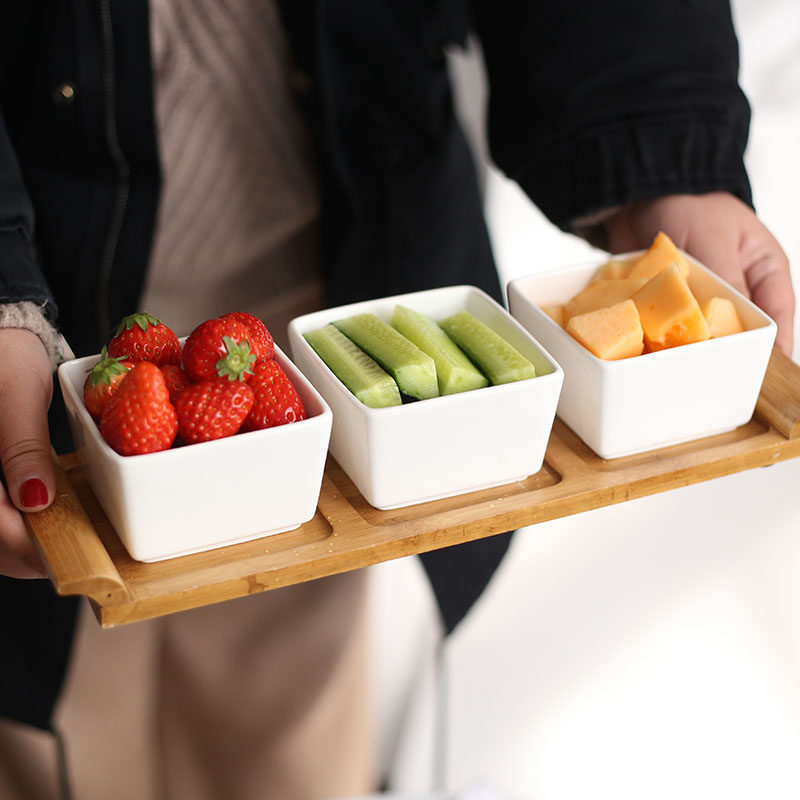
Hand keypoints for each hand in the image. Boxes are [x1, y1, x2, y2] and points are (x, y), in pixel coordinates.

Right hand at [0, 328, 54, 577]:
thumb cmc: (0, 353)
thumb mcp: (16, 396)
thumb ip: (23, 449)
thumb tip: (37, 501)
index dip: (26, 548)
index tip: (71, 555)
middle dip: (29, 554)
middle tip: (82, 553)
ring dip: (25, 543)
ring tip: (72, 538)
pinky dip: (18, 525)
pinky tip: (48, 518)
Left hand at [603, 192, 794, 355]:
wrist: (640, 199)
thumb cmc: (689, 205)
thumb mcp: (715, 239)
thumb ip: (727, 277)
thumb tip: (733, 319)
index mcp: (764, 270)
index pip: (778, 312)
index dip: (774, 343)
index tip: (764, 367)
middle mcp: (737, 289)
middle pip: (741, 330)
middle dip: (729, 351)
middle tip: (718, 374)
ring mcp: (704, 300)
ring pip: (706, 335)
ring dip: (693, 348)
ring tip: (686, 366)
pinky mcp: (674, 305)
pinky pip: (672, 329)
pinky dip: (665, 338)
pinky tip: (655, 354)